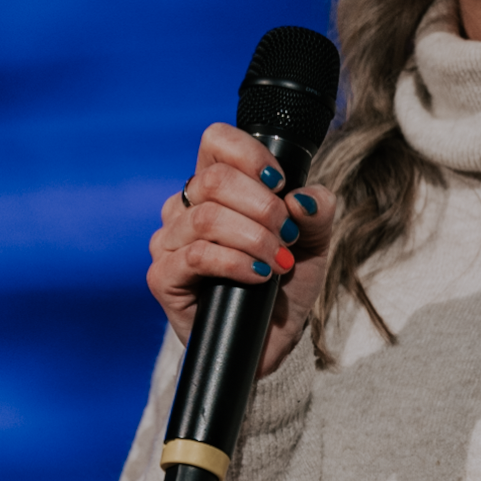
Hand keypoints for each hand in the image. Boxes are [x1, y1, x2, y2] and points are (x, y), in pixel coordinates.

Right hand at [147, 123, 337, 376]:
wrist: (272, 340)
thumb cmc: (285, 285)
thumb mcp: (313, 243)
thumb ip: (317, 212)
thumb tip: (300, 198)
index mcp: (215, 187)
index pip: (215, 141)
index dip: (250, 155)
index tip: (280, 185)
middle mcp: (185, 208)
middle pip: (214, 179)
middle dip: (263, 207)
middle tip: (286, 236)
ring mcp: (169, 242)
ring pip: (207, 218)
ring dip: (254, 239)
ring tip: (278, 261)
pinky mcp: (163, 277)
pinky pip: (196, 256)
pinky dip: (235, 263)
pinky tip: (258, 276)